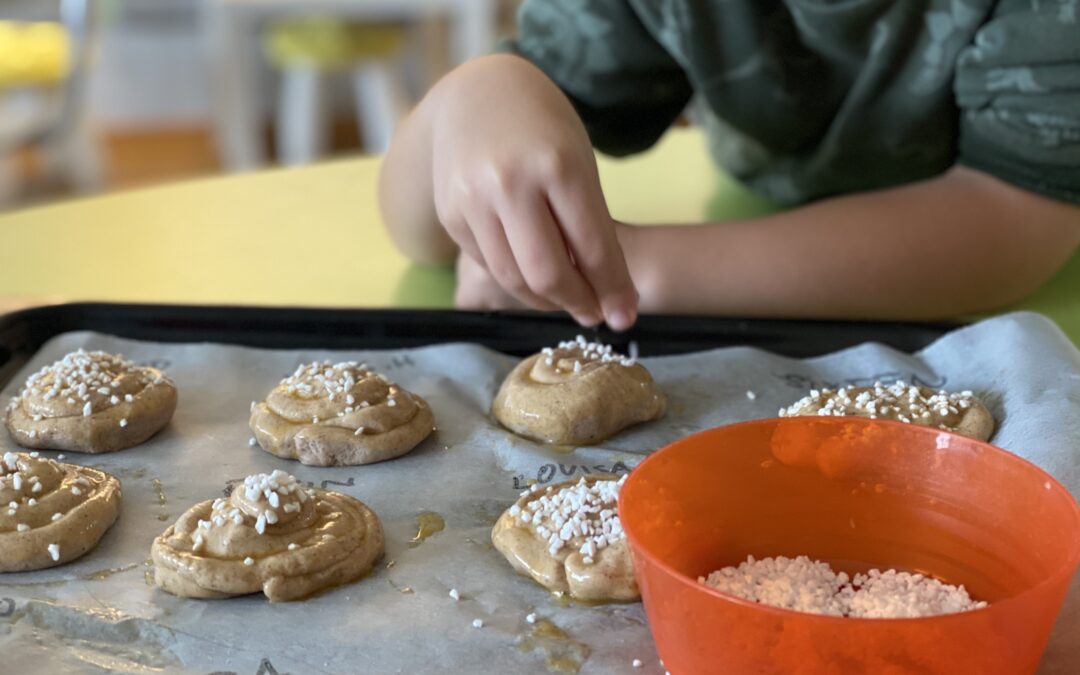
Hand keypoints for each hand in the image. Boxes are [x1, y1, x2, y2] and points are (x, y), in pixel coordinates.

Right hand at [429, 56, 637, 329]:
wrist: (475, 92)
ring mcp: (473, 200)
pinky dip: (514, 277)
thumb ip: (589, 222)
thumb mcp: (578, 160)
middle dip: (578, 303)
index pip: (593, 247)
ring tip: (566, 299)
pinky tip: (531, 274)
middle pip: (547, 273)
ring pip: (512, 278)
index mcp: (558, 165)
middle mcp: (511, 183)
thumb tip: (606, 292)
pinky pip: (487, 263)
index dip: (613, 289)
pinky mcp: (450, 214)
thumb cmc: (542, 128)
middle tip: (595, 314)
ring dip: (544, 300)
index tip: (625, 316)